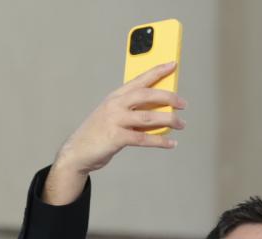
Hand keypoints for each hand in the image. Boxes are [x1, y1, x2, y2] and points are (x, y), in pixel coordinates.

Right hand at [44, 62, 186, 204]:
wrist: (78, 151)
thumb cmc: (100, 132)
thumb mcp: (115, 115)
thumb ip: (134, 110)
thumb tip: (163, 109)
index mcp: (116, 96)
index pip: (139, 79)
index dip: (157, 71)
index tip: (172, 64)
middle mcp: (115, 105)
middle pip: (146, 95)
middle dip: (168, 97)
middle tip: (183, 103)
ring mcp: (114, 120)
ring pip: (148, 117)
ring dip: (169, 120)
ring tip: (182, 124)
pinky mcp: (116, 137)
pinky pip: (144, 139)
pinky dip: (160, 141)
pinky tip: (171, 143)